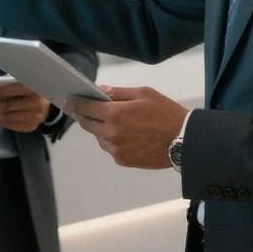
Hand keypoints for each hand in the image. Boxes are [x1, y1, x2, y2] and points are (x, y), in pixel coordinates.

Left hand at [0, 83, 50, 132]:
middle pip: (7, 107)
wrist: (50, 99)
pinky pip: (10, 125)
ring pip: (6, 118)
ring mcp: (35, 118)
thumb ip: (10, 83)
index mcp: (36, 88)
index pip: (14, 91)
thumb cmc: (32, 85)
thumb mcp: (24, 79)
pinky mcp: (31, 127)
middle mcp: (37, 105)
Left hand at [66, 86, 187, 169]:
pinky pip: (110, 147)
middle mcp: (111, 133)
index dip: (75, 103)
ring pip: (98, 137)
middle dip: (84, 115)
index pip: (86, 107)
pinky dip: (111, 140)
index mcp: (115, 114)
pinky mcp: (122, 160)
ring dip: (100, 128)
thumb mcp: (144, 94)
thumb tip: (101, 90)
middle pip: (87, 124)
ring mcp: (115, 149)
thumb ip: (119, 92)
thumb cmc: (166, 113)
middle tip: (84, 109)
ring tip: (113, 121)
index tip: (69, 100)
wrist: (183, 141)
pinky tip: (124, 134)